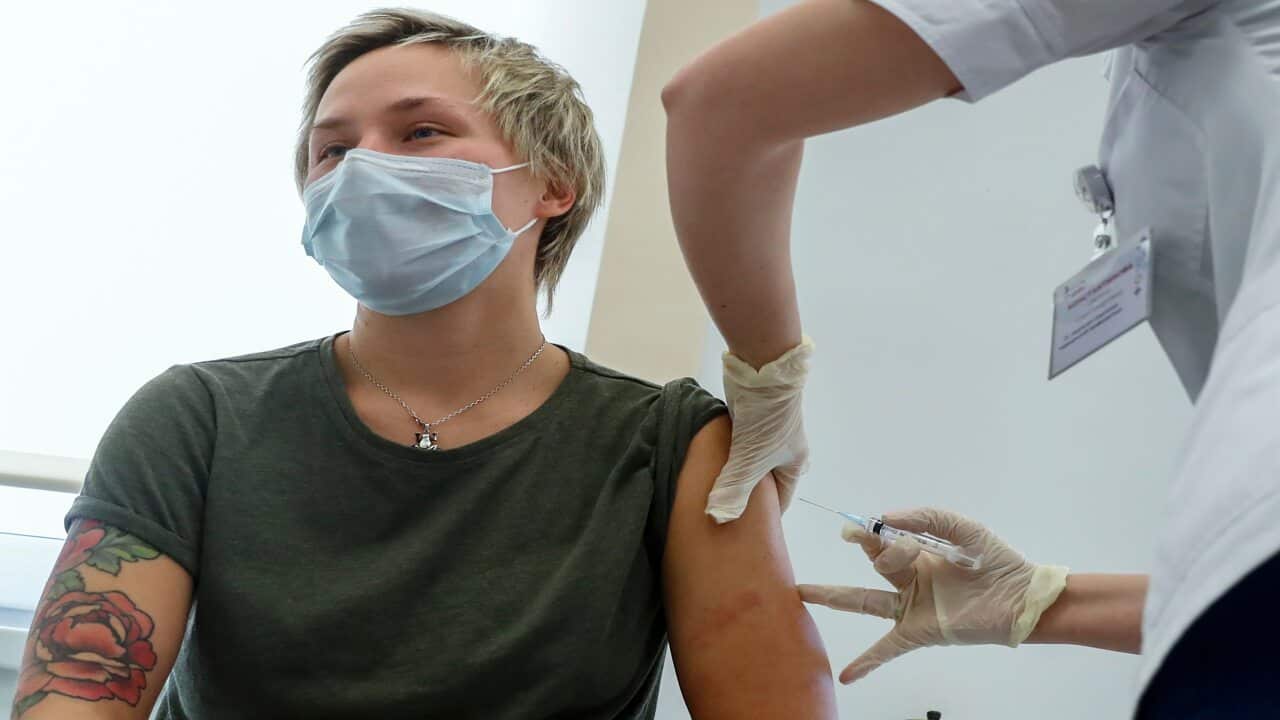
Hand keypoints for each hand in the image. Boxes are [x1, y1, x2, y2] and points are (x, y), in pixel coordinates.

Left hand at [705, 337, 813, 523]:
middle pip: (766, 480)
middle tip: (725, 509)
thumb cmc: (765, 421)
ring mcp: (768, 432)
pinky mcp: (751, 417)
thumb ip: (734, 490)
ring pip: (751, 461)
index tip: (744, 528)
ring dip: (736, 471)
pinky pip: (739, 444)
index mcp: (794, 463)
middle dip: (748, 494)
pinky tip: (711, 460)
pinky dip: (728, 453)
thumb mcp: (749, 461)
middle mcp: (785, 450)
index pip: (781, 498)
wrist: (762, 370)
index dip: (765, 515)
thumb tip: (718, 519)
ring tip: (715, 487)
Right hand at [799, 507, 1068, 683]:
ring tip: (804, 593)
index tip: (876, 523)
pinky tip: (846, 675)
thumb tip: (887, 516)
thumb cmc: (999, 562)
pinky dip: (867, 662)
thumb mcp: (964, 529)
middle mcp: (912, 581)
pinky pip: (888, 647)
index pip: (888, 539)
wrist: (1024, 598)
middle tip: (844, 533)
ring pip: (867, 601)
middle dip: (858, 546)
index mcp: (921, 555)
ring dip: (836, 597)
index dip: (880, 529)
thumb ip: (927, 518)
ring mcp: (913, 608)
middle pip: (874, 564)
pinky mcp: (921, 631)